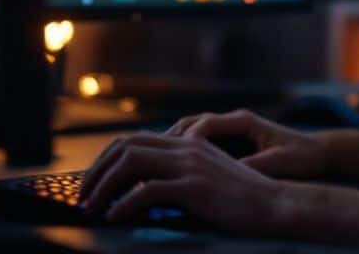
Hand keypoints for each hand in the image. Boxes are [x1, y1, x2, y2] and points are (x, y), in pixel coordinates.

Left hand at [78, 131, 292, 232]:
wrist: (276, 205)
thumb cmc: (242, 200)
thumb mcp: (206, 180)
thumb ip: (176, 178)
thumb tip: (137, 194)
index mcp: (187, 144)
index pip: (133, 140)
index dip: (106, 159)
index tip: (92, 183)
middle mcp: (186, 148)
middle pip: (125, 146)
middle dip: (96, 171)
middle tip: (82, 196)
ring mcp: (191, 165)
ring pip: (131, 163)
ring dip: (103, 186)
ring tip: (92, 207)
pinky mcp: (196, 186)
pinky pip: (148, 191)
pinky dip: (124, 204)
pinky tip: (115, 217)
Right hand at [166, 109, 332, 179]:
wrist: (318, 153)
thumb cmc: (301, 157)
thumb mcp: (279, 163)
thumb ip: (254, 165)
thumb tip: (230, 172)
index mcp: (244, 121)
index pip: (204, 124)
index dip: (184, 140)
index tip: (169, 157)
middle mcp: (233, 121)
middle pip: (191, 124)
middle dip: (168, 140)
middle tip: (146, 158)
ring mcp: (230, 129)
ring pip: (191, 133)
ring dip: (171, 146)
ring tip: (151, 166)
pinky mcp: (230, 142)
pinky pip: (199, 143)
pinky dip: (183, 153)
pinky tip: (170, 171)